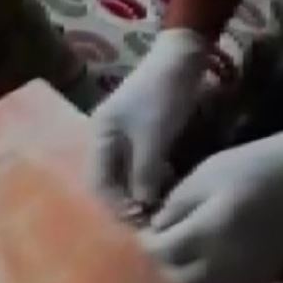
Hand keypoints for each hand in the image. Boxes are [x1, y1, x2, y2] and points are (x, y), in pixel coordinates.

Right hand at [91, 28, 209, 212]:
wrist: (182, 58)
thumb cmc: (163, 97)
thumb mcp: (153, 139)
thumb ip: (144, 175)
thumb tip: (142, 208)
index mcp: (100, 134)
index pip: (99, 183)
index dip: (117, 207)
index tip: (140, 223)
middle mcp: (105, 135)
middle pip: (110, 178)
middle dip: (128, 200)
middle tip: (150, 220)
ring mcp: (123, 132)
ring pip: (127, 171)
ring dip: (140, 190)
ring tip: (160, 206)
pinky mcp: (143, 130)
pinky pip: (140, 161)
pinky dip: (150, 175)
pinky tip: (166, 184)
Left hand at [140, 129, 282, 282]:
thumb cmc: (245, 168)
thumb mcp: (201, 178)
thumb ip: (173, 208)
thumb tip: (153, 232)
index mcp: (207, 232)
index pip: (161, 253)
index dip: (147, 244)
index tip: (142, 231)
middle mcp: (224, 264)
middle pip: (176, 279)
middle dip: (162, 263)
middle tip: (159, 244)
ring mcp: (242, 278)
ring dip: (182, 276)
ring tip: (180, 254)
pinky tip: (204, 264)